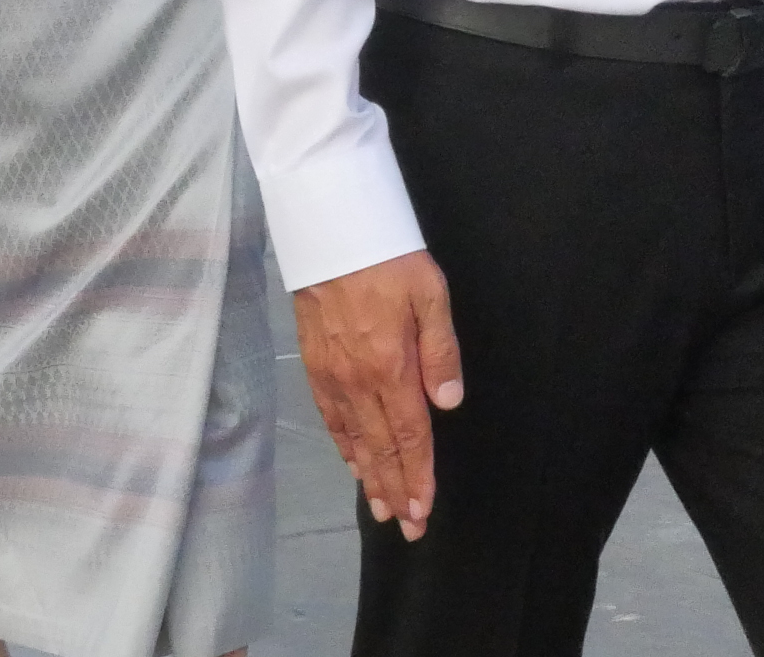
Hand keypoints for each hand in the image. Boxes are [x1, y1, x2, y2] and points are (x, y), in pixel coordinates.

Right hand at [293, 251, 462, 538]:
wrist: (330, 234)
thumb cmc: (390, 259)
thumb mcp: (431, 296)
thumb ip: (441, 352)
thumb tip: (448, 404)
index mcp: (390, 367)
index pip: (409, 434)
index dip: (418, 473)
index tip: (425, 507)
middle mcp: (357, 381)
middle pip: (380, 448)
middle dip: (396, 490)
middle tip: (409, 527)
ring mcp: (332, 376)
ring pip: (354, 440)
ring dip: (370, 477)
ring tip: (383, 509)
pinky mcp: (315, 366)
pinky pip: (332, 419)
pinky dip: (345, 447)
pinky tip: (354, 463)